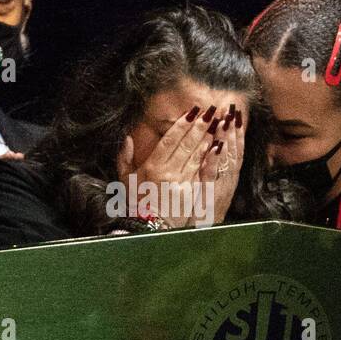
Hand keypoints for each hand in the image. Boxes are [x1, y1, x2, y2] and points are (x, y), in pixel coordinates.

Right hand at [116, 104, 220, 228]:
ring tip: (216, 124)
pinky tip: (215, 146)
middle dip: (199, 126)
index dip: (181, 124)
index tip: (192, 111)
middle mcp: (167, 171)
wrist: (149, 228)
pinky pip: (201, 170)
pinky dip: (209, 156)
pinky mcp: (190, 192)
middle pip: (186, 144)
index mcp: (151, 166)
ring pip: (196, 155)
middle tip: (209, 111)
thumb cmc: (137, 204)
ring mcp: (180, 181)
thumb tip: (127, 138)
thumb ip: (124, 158)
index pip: (169, 140)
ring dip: (207, 137)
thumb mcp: (126, 180)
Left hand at [199, 103, 244, 224]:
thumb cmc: (200, 212)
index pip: (234, 151)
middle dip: (234, 131)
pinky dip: (215, 161)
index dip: (236, 133)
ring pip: (227, 161)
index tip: (236, 114)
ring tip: (228, 120)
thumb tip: (213, 150)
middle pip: (234, 152)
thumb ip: (212, 170)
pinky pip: (213, 176)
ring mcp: (220, 189)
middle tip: (234, 110)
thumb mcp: (209, 190)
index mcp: (227, 179)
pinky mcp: (210, 196)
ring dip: (228, 140)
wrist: (200, 234)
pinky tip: (215, 146)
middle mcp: (227, 182)